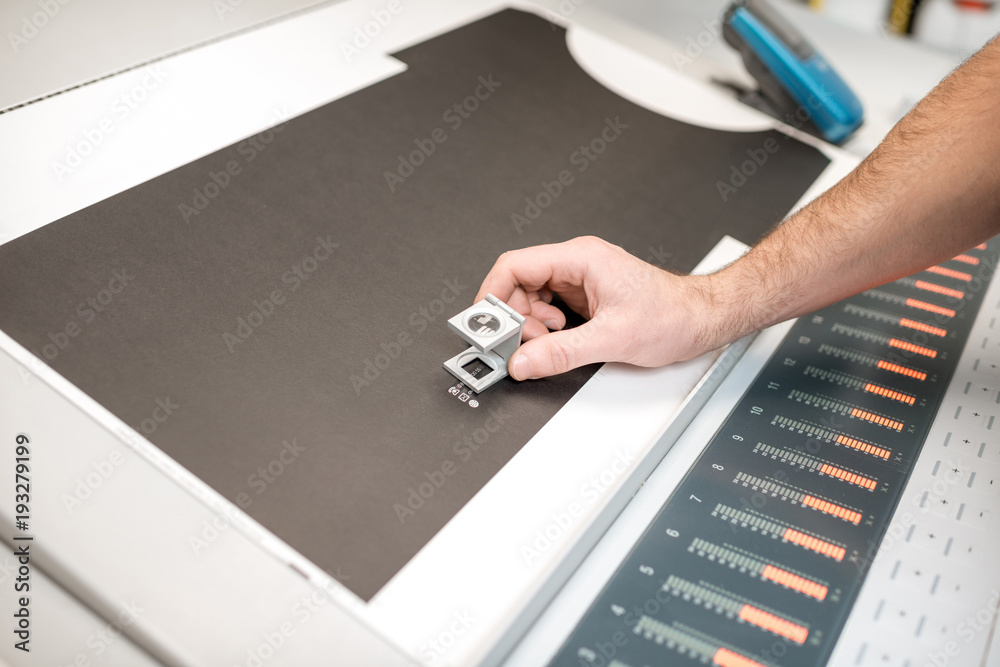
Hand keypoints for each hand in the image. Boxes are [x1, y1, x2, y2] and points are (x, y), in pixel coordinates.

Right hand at [475, 236, 719, 380]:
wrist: (701, 319)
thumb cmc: (672, 315)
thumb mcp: (613, 339)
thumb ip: (562, 352)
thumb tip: (523, 362)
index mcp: (580, 258)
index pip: (515, 266)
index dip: (492, 295)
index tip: (484, 324)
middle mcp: (577, 264)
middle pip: (518, 284)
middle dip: (514, 318)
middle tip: (522, 345)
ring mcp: (580, 280)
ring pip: (531, 299)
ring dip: (532, 326)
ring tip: (551, 343)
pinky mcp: (584, 297)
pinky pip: (547, 309)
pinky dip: (546, 330)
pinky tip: (562, 340)